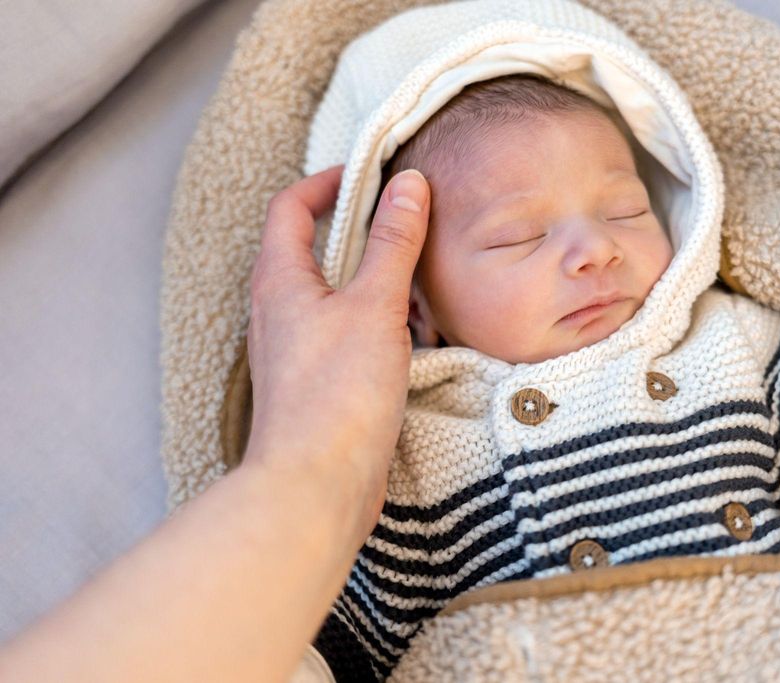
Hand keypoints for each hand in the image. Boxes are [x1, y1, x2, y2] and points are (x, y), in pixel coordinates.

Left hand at [244, 164, 430, 539]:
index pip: (289, 208)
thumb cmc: (336, 393)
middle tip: (399, 221)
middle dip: (354, 229)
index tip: (369, 176)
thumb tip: (409, 186)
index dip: (326, 182)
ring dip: (366, 277)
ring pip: (327, 294)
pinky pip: (340, 332)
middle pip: (307, 248)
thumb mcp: (375, 305)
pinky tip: (405, 333)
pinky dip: (371, 319)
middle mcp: (277, 311)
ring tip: (411, 276)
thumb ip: (393, 243)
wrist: (317, 483)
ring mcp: (293, 349)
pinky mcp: (314, 382)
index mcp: (279, 281)